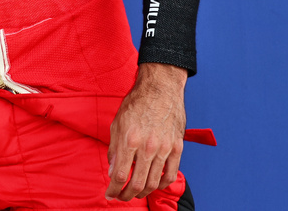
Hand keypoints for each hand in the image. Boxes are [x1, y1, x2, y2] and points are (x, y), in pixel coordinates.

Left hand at [106, 62, 186, 200]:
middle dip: (126, 195)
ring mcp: (165, 149)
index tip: (109, 194)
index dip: (113, 189)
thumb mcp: (117, 123)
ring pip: (153, 182)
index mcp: (129, 140)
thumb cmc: (135, 104)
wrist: (160, 89)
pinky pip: (170, 174)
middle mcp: (148, 147)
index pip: (120, 174)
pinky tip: (153, 185)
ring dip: (142, 192)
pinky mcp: (178, 148)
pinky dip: (161, 184)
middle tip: (120, 197)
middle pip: (137, 183)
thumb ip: (114, 149)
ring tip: (134, 193)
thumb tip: (113, 171)